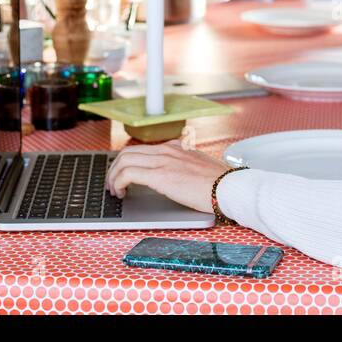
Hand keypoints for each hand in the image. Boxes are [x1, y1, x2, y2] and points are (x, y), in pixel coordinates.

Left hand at [106, 139, 232, 213]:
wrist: (229, 188)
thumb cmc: (220, 184)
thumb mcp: (200, 169)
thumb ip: (185, 167)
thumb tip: (175, 178)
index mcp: (176, 148)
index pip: (142, 149)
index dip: (127, 162)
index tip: (123, 175)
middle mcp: (167, 150)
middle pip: (128, 152)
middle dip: (115, 168)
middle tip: (112, 184)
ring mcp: (163, 160)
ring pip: (124, 160)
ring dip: (113, 176)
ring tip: (114, 191)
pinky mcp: (160, 174)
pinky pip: (128, 173)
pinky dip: (119, 182)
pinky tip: (121, 193)